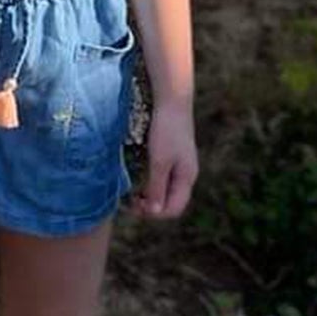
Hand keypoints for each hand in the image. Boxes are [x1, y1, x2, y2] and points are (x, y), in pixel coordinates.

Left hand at [135, 97, 197, 220]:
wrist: (172, 101)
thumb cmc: (166, 130)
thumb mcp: (159, 161)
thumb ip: (157, 187)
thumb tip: (154, 212)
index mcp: (186, 178)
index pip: (174, 210)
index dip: (154, 214)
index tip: (134, 206)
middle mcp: (186, 175)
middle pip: (170, 203)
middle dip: (151, 207)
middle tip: (130, 202)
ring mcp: (180, 166)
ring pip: (166, 192)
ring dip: (149, 197)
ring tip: (132, 194)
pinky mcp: (173, 157)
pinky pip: (163, 180)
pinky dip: (151, 185)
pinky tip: (139, 180)